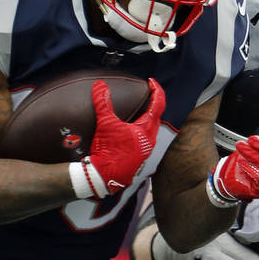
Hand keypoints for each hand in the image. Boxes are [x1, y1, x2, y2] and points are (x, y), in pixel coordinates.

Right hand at [78, 79, 165, 198]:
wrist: (104, 177)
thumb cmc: (108, 152)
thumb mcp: (105, 124)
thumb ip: (103, 102)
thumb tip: (100, 85)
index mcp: (146, 129)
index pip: (158, 104)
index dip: (156, 90)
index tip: (151, 82)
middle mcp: (150, 140)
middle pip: (156, 116)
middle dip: (152, 103)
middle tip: (146, 94)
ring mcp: (145, 150)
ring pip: (151, 129)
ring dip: (146, 118)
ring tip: (139, 110)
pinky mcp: (139, 157)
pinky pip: (144, 138)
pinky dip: (140, 129)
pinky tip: (130, 130)